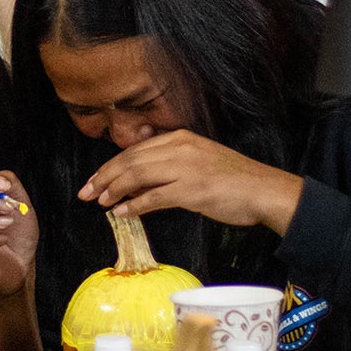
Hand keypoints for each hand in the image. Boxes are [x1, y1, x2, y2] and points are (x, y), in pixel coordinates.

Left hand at [77, 130, 304, 232]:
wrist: (264, 189)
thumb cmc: (234, 180)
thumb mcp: (199, 162)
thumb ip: (171, 165)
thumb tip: (139, 182)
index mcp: (181, 138)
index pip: (135, 150)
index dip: (111, 166)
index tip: (94, 180)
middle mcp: (180, 148)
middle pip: (131, 160)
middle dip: (104, 177)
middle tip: (86, 192)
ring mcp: (186, 168)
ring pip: (138, 175)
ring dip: (114, 189)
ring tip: (100, 202)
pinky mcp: (192, 189)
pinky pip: (155, 197)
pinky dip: (135, 204)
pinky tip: (122, 212)